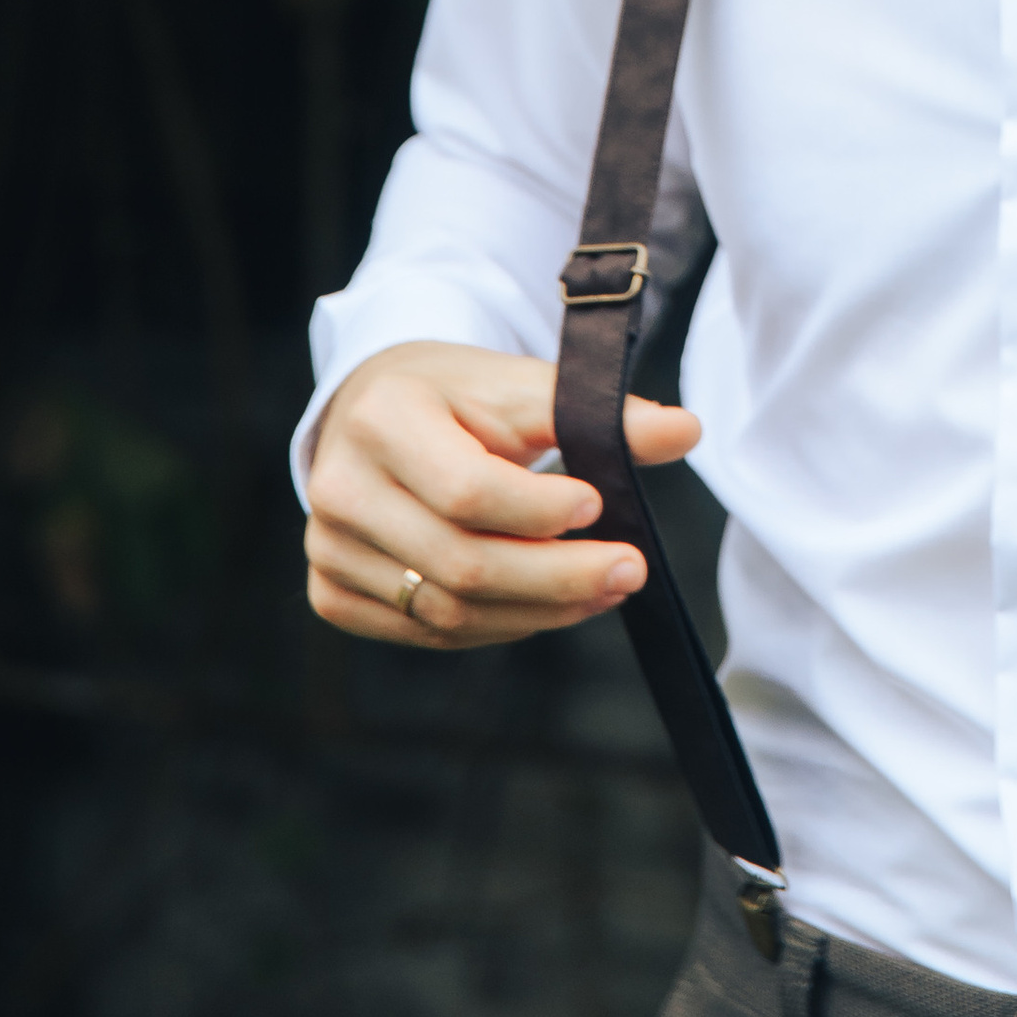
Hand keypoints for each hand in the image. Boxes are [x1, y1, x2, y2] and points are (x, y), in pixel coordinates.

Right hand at [304, 339, 697, 648]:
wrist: (375, 409)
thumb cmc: (457, 395)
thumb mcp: (522, 384)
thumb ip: (597, 411)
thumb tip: (687, 432)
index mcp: (382, 421)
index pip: (468, 491)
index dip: (539, 512)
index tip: (600, 505)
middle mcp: (339, 490)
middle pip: (461, 564)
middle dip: (558, 577)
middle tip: (631, 571)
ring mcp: (329, 549)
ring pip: (447, 611)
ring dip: (538, 610)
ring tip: (602, 589)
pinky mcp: (332, 592)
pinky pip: (427, 632)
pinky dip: (495, 625)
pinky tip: (544, 604)